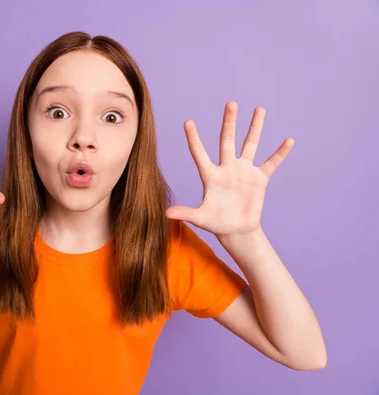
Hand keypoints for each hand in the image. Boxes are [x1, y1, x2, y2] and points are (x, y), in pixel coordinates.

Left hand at [165, 101, 293, 238]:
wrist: (236, 230)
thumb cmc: (215, 223)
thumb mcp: (200, 218)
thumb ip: (185, 213)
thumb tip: (166, 213)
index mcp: (210, 176)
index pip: (199, 153)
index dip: (194, 139)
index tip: (187, 122)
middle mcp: (227, 168)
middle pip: (227, 141)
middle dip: (229, 122)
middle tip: (230, 103)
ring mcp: (244, 171)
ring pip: (250, 145)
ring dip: (255, 127)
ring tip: (259, 108)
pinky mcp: (259, 179)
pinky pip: (271, 163)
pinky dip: (280, 153)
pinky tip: (289, 140)